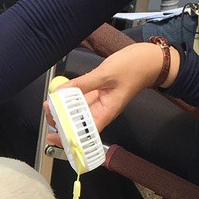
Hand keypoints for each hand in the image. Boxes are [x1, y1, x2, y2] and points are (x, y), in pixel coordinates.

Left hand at [45, 43, 179, 136]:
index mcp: (107, 113)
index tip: (53, 136)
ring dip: (63, 109)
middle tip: (48, 109)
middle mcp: (102, 111)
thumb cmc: (134, 67)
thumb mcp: (106, 73)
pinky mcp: (97, 93)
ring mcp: (99, 102)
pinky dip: (70, 98)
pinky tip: (60, 93)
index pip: (85, 134)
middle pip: (78, 124)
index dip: (68, 138)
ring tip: (50, 102)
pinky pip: (81, 100)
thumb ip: (83, 83)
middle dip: (61, 121)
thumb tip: (61, 92)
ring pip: (77, 112)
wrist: (150, 59)